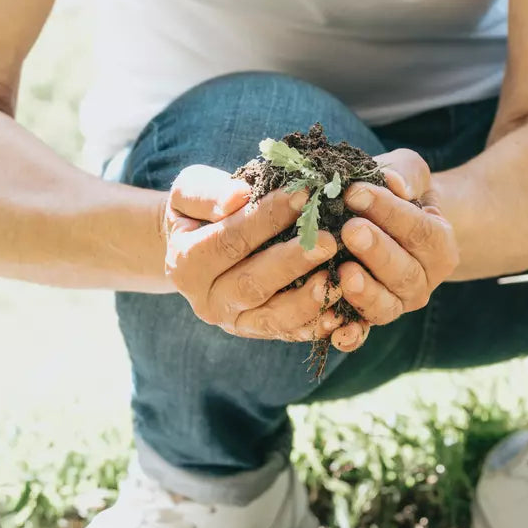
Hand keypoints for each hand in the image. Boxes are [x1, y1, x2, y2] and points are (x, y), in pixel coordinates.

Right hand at [164, 165, 345, 340]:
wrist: (199, 247)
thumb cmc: (202, 211)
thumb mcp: (190, 194)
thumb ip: (207, 193)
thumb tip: (238, 197)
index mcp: (185, 263)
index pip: (230, 240)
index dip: (266, 217)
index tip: (303, 194)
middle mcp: (207, 301)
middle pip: (252, 284)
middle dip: (292, 262)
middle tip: (329, 241)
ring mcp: (234, 322)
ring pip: (272, 319)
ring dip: (307, 302)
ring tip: (337, 281)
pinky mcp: (259, 333)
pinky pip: (290, 334)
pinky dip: (316, 327)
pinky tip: (341, 315)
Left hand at [333, 149, 459, 350]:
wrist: (386, 225)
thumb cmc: (396, 193)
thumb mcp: (407, 172)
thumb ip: (404, 173)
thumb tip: (395, 184)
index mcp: (439, 246)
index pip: (421, 230)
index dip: (390, 212)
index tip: (355, 192)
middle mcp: (423, 281)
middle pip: (405, 272)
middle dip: (377, 251)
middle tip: (349, 230)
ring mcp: (396, 305)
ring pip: (386, 306)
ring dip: (365, 292)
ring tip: (343, 273)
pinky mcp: (368, 321)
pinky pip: (361, 334)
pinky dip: (350, 336)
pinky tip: (335, 331)